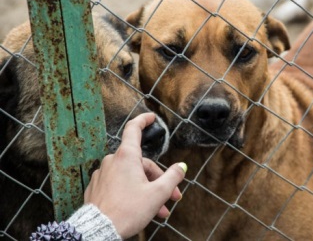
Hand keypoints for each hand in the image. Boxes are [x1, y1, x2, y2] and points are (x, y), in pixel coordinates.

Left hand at [84, 113, 185, 238]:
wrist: (98, 231)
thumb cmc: (128, 211)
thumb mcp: (157, 193)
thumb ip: (172, 177)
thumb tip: (182, 167)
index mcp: (126, 156)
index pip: (134, 129)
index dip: (144, 120)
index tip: (151, 117)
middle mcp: (112, 161)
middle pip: (140, 163)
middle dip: (158, 179)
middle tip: (171, 196)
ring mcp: (102, 174)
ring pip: (131, 177)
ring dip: (147, 190)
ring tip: (159, 210)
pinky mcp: (96, 188)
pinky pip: (118, 185)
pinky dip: (131, 193)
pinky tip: (139, 209)